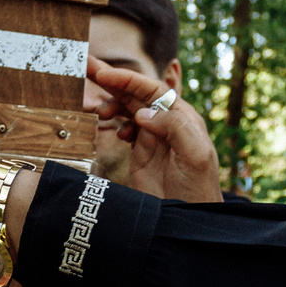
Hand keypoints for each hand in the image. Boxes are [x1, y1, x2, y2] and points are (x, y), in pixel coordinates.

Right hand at [84, 58, 223, 203]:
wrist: (187, 219)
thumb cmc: (199, 188)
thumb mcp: (195, 155)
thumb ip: (175, 128)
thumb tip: (144, 113)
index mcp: (181, 117)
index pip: (151, 90)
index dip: (126, 79)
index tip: (103, 74)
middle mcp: (166, 122)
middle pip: (136, 94)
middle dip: (111, 80)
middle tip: (86, 66)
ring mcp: (152, 137)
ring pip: (127, 109)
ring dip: (110, 103)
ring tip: (94, 110)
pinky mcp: (141, 153)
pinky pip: (124, 128)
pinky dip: (114, 124)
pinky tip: (111, 130)